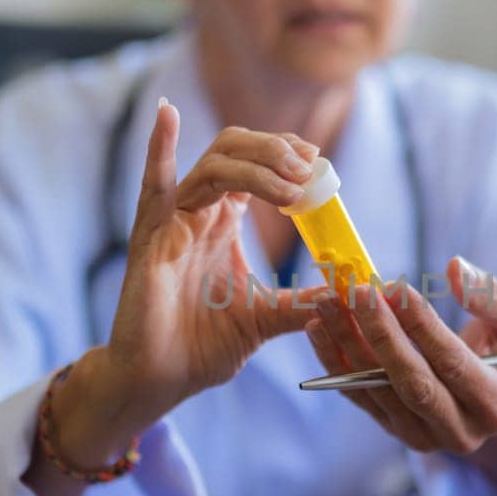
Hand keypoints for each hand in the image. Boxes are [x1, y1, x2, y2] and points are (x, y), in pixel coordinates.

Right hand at [55, 102, 325, 464]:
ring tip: (292, 184)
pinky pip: (154, 189)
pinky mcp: (151, 241)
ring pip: (214, 166)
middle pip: (236, 152)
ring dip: (257, 166)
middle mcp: (197, 214)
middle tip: (309, 167)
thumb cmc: (201, 348)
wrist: (161, 381)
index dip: (285, 154)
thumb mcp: (265, 319)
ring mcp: (172, 223)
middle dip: (275, 151)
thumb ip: (301, 304)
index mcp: (222, 223)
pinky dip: (158, 149)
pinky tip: (166, 114)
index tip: (318, 162)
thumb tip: (346, 294)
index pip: (254, 166)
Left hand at [304, 256, 496, 464]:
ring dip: (348, 344)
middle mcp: (461, 433)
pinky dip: (334, 362)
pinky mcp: (393, 429)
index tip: (395, 288)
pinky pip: (359, 397)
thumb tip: (456, 270)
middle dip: (381, 335)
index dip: (422, 326)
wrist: (493, 389)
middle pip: (412, 384)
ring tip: (327, 302)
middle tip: (357, 292)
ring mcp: (423, 438)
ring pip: (379, 391)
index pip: (454, 365)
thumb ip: (496, 297)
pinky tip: (319, 326)